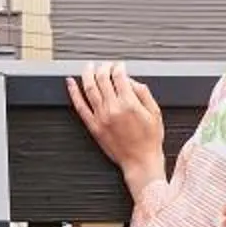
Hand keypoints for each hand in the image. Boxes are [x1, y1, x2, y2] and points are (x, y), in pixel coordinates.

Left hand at [68, 61, 167, 204]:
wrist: (140, 161)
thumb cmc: (149, 140)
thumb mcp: (155, 112)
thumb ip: (143, 92)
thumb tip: (130, 80)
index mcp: (129, 103)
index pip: (119, 76)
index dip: (119, 67)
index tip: (119, 65)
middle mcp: (112, 108)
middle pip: (102, 79)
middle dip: (104, 67)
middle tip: (106, 65)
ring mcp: (101, 117)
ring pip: (89, 88)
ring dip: (88, 74)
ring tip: (88, 67)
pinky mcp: (93, 126)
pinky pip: (80, 106)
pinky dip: (73, 92)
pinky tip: (70, 83)